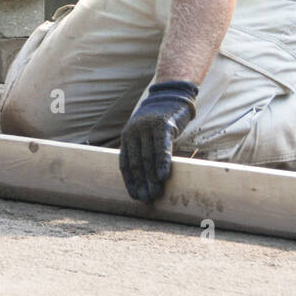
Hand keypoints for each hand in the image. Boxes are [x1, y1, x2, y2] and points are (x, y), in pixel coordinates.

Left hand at [119, 81, 198, 202]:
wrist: (171, 96)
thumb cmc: (158, 120)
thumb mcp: (144, 134)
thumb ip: (142, 151)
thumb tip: (146, 178)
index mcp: (127, 136)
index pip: (125, 163)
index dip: (130, 181)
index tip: (135, 196)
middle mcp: (134, 132)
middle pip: (137, 163)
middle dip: (142, 183)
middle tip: (147, 199)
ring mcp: (147, 128)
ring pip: (148, 157)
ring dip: (152, 178)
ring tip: (156, 193)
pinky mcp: (163, 125)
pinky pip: (162, 147)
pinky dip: (162, 163)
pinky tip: (164, 176)